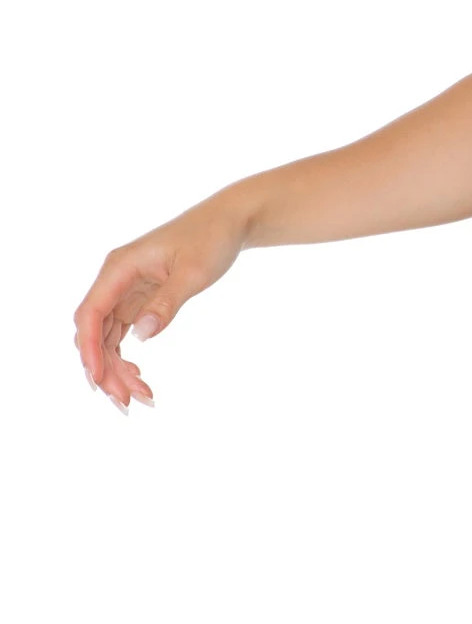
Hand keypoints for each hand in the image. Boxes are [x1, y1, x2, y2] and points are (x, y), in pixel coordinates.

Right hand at [73, 196, 248, 411]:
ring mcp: (124, 290)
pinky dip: (125, 357)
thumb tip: (140, 337)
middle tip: (129, 401)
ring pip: (106, 337)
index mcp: (119, 267)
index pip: (91, 313)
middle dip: (105, 368)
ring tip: (140, 396)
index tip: (99, 381)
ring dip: (116, 368)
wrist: (229, 221)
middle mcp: (115, 279)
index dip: (90, 349)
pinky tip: (138, 376)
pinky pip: (121, 333)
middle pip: (94, 331)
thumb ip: (166, 303)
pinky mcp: (137, 298)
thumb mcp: (193, 272)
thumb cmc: (211, 239)